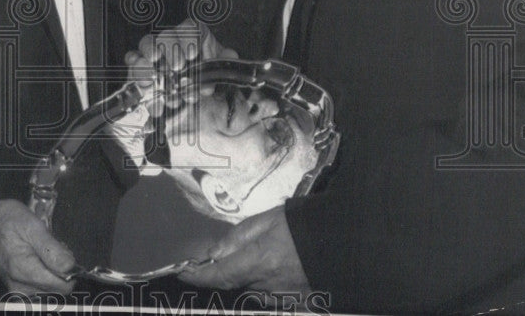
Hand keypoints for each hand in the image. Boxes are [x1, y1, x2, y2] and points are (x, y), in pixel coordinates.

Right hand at [0, 199, 75, 294]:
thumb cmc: (8, 222)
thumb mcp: (33, 226)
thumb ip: (52, 249)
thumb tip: (70, 267)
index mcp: (25, 272)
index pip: (63, 286)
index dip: (70, 270)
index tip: (62, 252)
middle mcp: (21, 287)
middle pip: (57, 288)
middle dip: (59, 268)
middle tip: (50, 247)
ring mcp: (18, 290)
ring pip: (50, 287)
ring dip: (51, 270)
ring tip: (41, 250)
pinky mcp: (18, 289)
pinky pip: (41, 286)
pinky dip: (43, 273)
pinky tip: (36, 258)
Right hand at [124, 18, 237, 115]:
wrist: (194, 107)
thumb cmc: (205, 82)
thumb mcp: (219, 73)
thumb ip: (225, 63)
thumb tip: (230, 56)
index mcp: (194, 39)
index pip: (191, 28)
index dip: (190, 38)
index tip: (192, 54)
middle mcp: (173, 43)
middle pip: (166, 35)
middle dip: (170, 50)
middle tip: (177, 69)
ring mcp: (155, 54)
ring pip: (146, 43)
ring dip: (150, 57)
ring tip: (156, 76)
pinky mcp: (140, 67)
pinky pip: (132, 59)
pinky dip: (135, 67)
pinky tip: (144, 80)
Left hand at [177, 205, 308, 293]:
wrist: (341, 240)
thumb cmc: (301, 224)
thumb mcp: (266, 221)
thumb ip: (237, 238)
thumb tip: (214, 253)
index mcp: (258, 262)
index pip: (218, 276)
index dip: (197, 277)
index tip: (183, 273)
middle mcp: (268, 286)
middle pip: (236, 285)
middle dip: (230, 272)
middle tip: (235, 255)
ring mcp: (284, 298)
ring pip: (254, 292)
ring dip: (250, 278)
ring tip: (268, 256)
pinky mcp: (299, 304)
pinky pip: (273, 297)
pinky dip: (268, 285)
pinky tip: (279, 267)